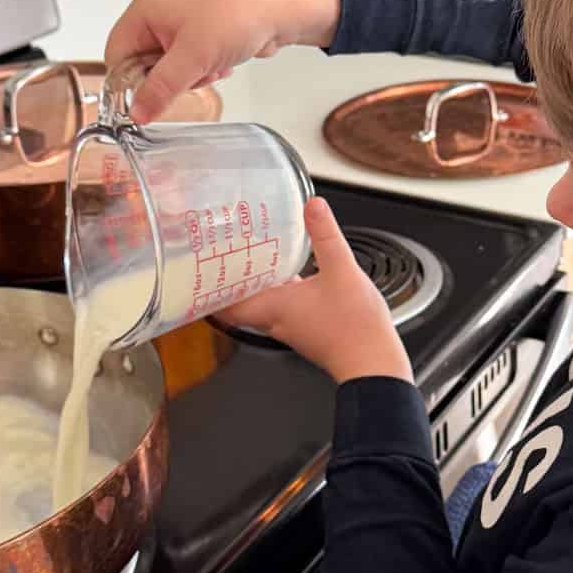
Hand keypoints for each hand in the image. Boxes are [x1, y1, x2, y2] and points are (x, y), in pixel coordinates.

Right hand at [105, 0, 342, 124]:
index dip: (127, 82)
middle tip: (190, 77)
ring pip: (169, 69)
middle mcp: (158, 16)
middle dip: (167, 80)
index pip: (115, 55)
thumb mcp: (192, 57)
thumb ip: (160, 88)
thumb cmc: (235, 15)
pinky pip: (190, 65)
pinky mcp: (201, 36)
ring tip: (212, 67)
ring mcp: (180, 25)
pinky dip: (205, 70)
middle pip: (142, 65)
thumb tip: (136, 113)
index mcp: (144, 12)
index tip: (147, 101)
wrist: (280, 7)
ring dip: (190, 77)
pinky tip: (223, 64)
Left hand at [218, 199, 413, 384]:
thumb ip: (326, 236)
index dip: (209, 291)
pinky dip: (282, 294)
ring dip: (257, 288)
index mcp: (275, 308)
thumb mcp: (342, 270)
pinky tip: (295, 279)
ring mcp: (293, 330)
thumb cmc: (356, 329)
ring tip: (256, 264)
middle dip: (232, 283)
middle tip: (224, 262)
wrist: (373, 364)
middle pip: (241, 305)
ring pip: (264, 307)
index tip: (199, 275)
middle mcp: (277, 322)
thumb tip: (313, 207)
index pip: (226, 306)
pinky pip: (286, 310)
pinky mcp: (309, 333)